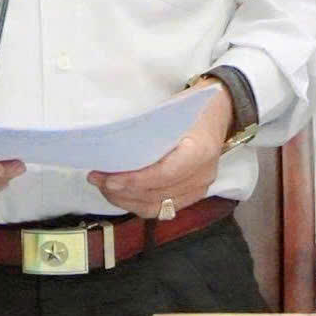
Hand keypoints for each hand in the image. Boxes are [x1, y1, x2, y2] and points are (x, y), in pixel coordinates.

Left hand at [87, 83, 232, 218]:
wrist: (219, 112)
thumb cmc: (191, 106)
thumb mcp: (170, 111)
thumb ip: (146, 131)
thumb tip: (110, 145)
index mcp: (199, 151)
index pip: (163, 175)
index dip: (134, 181)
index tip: (108, 179)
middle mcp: (202, 175)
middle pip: (156, 195)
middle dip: (121, 191)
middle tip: (96, 179)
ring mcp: (199, 189)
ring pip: (156, 207)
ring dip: (125, 200)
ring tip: (104, 187)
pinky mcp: (192, 195)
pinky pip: (161, 209)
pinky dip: (137, 204)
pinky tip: (120, 194)